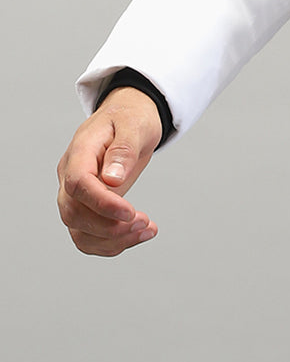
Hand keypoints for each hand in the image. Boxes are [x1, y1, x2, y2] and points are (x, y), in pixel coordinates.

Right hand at [57, 86, 162, 255]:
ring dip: (112, 240)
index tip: (130, 213)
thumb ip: (123, 149)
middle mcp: (70, 176)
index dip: (101, 204)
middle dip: (109, 227)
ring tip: (146, 230)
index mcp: (79, 152)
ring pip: (79, 231)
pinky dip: (111, 243)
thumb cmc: (130, 117)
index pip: (78, 184)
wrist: (128, 117)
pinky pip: (88, 236)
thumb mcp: (134, 124)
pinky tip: (137, 235)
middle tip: (144, 222)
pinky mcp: (86, 207)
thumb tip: (112, 179)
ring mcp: (75, 194)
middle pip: (74, 213)